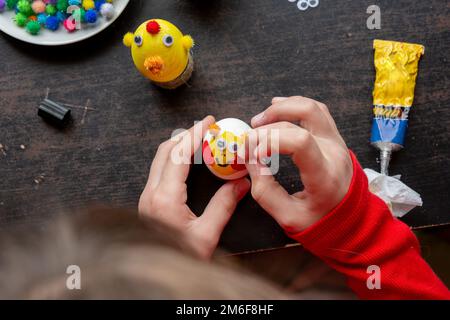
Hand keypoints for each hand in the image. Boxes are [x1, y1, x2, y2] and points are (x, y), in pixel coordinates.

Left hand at [139, 116, 249, 258]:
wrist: (155, 276)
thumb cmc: (179, 259)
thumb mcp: (207, 235)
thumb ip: (224, 206)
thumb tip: (241, 183)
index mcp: (164, 198)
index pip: (178, 154)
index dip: (194, 134)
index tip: (208, 122)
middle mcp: (150, 193)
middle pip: (164, 151)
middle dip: (185, 135)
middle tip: (206, 127)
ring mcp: (146, 198)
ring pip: (159, 160)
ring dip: (178, 145)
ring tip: (199, 139)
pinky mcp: (148, 203)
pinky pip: (159, 171)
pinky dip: (174, 158)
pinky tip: (188, 160)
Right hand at [246, 96, 352, 233]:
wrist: (352, 220)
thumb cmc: (319, 221)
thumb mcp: (288, 217)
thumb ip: (265, 190)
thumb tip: (250, 159)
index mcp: (325, 176)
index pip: (301, 141)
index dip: (271, 140)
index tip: (253, 153)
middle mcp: (335, 152)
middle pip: (304, 117)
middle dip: (270, 123)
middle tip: (249, 137)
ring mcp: (337, 141)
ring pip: (312, 107)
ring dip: (282, 108)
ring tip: (259, 121)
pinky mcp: (334, 137)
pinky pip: (316, 110)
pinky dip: (294, 105)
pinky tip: (276, 108)